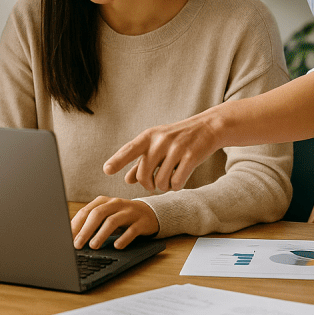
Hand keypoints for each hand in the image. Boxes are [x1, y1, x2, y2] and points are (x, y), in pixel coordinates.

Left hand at [71, 196, 158, 249]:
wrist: (149, 213)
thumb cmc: (122, 217)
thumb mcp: (106, 217)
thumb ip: (91, 223)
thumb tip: (73, 238)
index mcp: (104, 201)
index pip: (86, 211)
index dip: (75, 225)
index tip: (67, 239)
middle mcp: (116, 204)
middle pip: (98, 214)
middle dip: (86, 230)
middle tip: (77, 244)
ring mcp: (129, 212)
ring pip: (113, 221)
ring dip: (101, 234)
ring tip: (93, 246)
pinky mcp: (141, 222)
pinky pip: (132, 230)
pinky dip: (124, 238)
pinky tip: (117, 246)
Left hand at [103, 114, 218, 191]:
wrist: (207, 127)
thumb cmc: (177, 138)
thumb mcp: (157, 145)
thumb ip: (142, 162)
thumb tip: (127, 180)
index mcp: (149, 136)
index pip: (129, 149)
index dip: (117, 161)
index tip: (106, 170)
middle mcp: (160, 141)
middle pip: (144, 175)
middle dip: (148, 185)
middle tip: (153, 185)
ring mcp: (176, 148)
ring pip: (161, 182)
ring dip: (164, 186)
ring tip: (169, 179)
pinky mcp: (191, 157)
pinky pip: (177, 182)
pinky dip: (176, 186)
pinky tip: (179, 180)